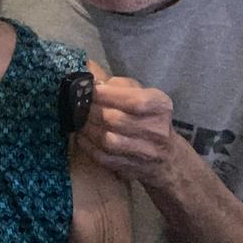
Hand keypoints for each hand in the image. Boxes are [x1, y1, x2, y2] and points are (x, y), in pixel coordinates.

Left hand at [79, 62, 178, 188]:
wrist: (166, 157)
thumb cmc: (147, 117)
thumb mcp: (140, 94)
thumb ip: (117, 85)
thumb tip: (90, 74)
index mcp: (160, 106)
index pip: (134, 100)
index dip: (106, 95)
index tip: (88, 89)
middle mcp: (157, 129)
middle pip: (115, 120)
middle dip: (91, 111)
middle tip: (76, 105)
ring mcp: (146, 152)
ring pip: (108, 140)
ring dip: (87, 129)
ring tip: (77, 120)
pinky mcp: (132, 168)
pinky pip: (104, 157)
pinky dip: (88, 146)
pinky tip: (81, 136)